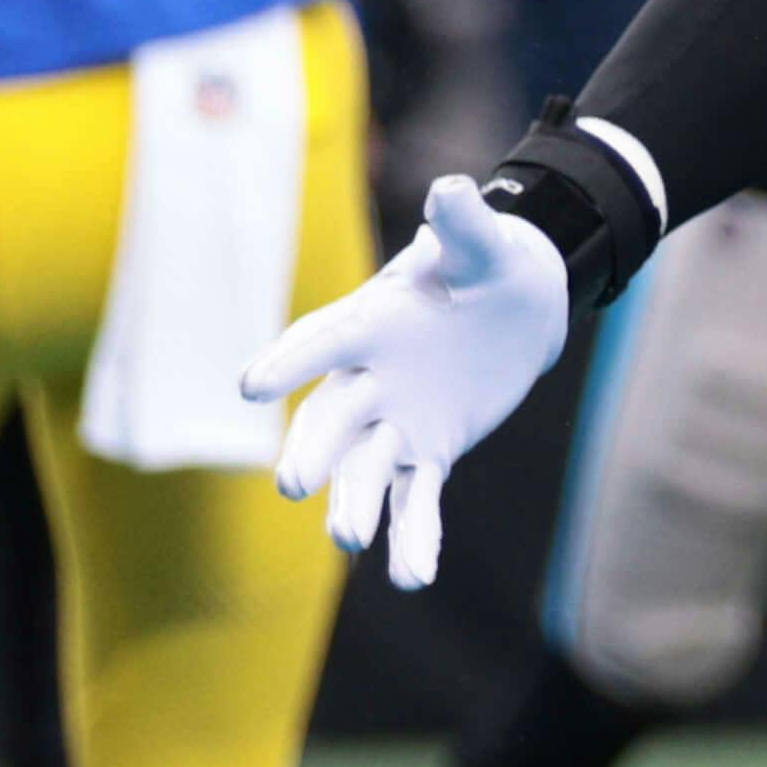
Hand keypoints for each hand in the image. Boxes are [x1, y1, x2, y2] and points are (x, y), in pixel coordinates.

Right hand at [244, 177, 569, 590]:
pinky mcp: (426, 453)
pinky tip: (412, 577)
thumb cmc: (490, 263)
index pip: (323, 341)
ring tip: (348, 542)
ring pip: (364, 469)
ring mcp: (393, 422)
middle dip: (314, 449)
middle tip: (292, 485)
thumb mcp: (486, 244)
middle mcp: (369, 377)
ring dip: (354, 504)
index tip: (250, 385)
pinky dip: (413, 537)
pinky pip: (415, 499)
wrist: (515, 307)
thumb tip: (453, 188)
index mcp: (372, 321)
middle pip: (331, 418)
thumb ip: (464, 224)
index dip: (289, 361)